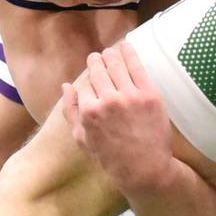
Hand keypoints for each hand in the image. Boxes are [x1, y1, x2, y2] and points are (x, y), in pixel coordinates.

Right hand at [60, 42, 172, 192]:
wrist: (144, 169)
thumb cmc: (111, 158)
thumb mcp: (83, 140)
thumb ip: (71, 112)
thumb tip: (66, 86)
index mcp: (89, 111)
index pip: (85, 84)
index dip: (87, 77)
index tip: (90, 71)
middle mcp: (107, 101)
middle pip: (99, 70)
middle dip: (96, 61)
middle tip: (98, 56)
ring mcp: (130, 97)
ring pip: (116, 65)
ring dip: (111, 54)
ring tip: (111, 50)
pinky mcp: (149, 95)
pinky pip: (138, 67)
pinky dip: (130, 53)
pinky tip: (127, 46)